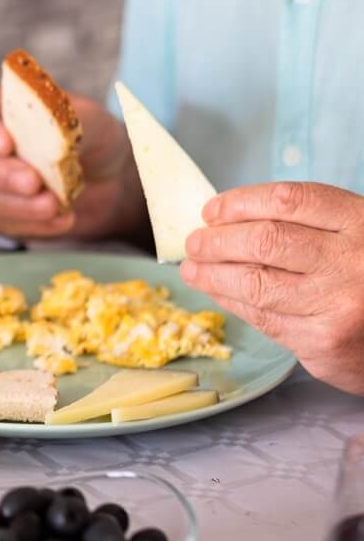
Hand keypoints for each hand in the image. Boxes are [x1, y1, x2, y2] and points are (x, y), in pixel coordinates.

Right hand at [0, 86, 141, 239]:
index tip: (6, 144)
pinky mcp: (0, 214)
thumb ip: (64, 120)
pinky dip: (32, 224)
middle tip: (33, 181)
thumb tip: (47, 128)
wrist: (113, 179)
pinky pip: (1, 223)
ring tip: (54, 204)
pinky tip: (64, 219)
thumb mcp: (90, 119)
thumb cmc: (94, 138)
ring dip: (13, 204)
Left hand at [181, 182, 363, 393]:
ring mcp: (338, 303)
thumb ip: (306, 226)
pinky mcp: (323, 341)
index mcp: (361, 222)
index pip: (289, 200)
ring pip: (255, 283)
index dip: (240, 203)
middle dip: (218, 241)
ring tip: (193, 269)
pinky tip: (217, 292)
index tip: (211, 211)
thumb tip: (226, 223)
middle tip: (194, 243)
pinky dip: (231, 301)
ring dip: (213, 275)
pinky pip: (262, 317)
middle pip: (265, 241)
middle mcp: (351, 261)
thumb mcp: (356, 237)